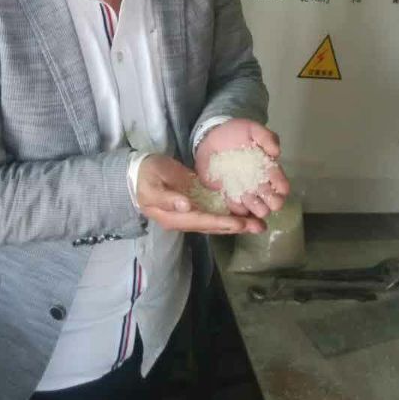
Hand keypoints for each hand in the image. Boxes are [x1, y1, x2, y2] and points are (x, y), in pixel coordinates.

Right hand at [136, 154, 264, 233]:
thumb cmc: (144, 177)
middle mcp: (186, 218)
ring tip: (259, 222)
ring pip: (218, 219)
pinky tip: (245, 210)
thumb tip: (185, 206)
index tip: (240, 224)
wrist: (138, 173)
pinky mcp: (196, 201)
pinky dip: (230, 211)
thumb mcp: (152, 185)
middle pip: (215, 225)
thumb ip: (167, 198)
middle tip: (260, 226)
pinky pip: (215, 209)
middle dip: (237, 226)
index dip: (222, 222)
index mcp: (175, 217)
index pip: (203, 221)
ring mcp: (192, 211)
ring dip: (238, 222)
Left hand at [195, 118, 289, 218]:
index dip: (282, 186)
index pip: (279, 181)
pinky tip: (236, 203)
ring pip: (255, 206)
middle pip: (271, 198)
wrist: (210, 137)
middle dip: (273, 201)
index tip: (282, 189)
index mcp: (267, 168)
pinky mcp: (227, 193)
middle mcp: (258, 182)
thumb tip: (277, 153)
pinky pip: (235, 206)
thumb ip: (266, 137)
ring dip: (256, 207)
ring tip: (254, 205)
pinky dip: (237, 207)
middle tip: (270, 200)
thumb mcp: (252, 129)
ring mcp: (243, 190)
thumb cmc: (235, 132)